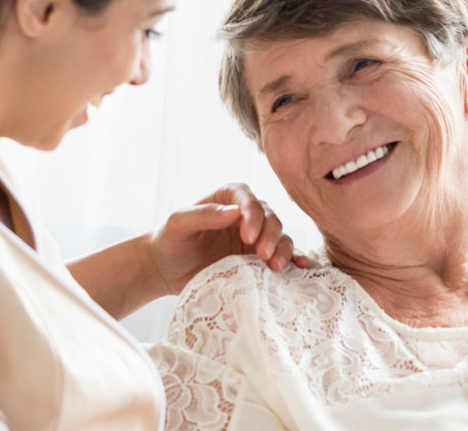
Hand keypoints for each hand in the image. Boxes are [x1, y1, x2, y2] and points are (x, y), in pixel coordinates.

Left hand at [147, 183, 310, 293]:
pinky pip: (281, 256)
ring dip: (283, 249)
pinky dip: (294, 260)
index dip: (253, 215)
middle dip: (271, 235)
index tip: (248, 236)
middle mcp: (245, 215)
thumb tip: (234, 212)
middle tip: (263, 255)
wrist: (166, 270)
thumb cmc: (169, 241)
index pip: (247, 198)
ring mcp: (255, 238)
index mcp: (227, 198)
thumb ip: (204, 215)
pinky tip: (300, 267)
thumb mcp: (178, 224)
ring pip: (280, 236)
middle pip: (269, 217)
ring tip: (276, 266)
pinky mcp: (258, 259)